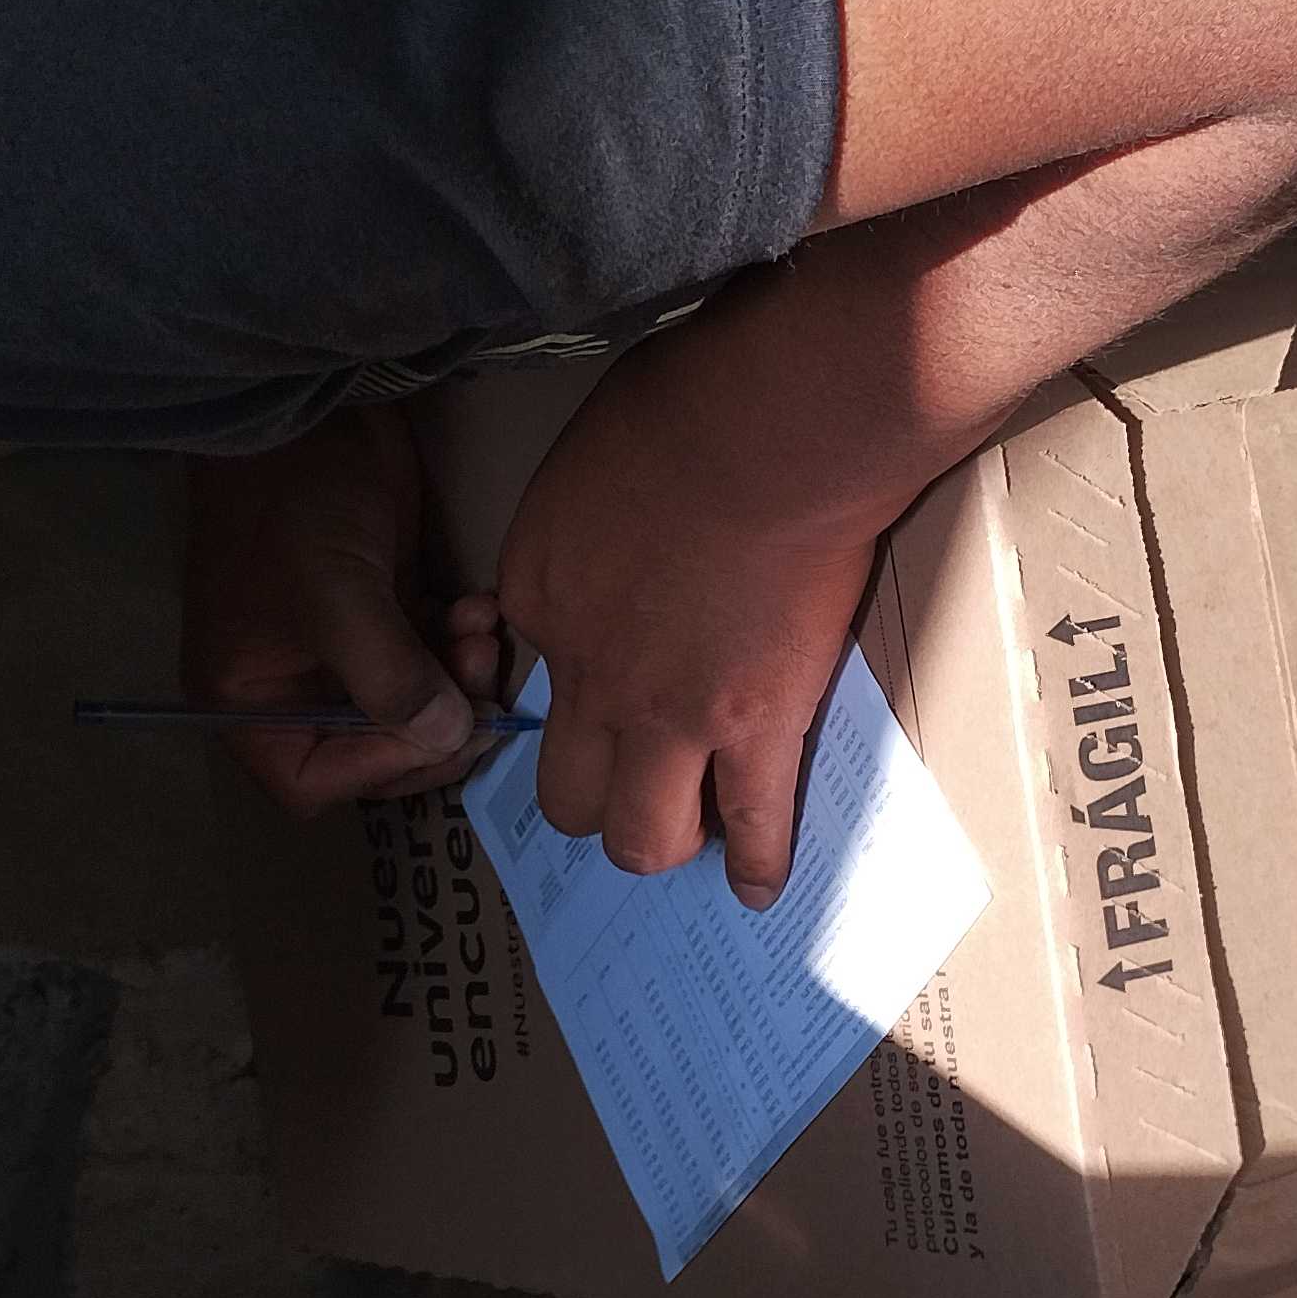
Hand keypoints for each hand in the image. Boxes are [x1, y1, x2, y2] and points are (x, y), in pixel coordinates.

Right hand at [182, 404, 507, 813]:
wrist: (309, 406)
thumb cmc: (294, 503)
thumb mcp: (335, 595)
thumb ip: (390, 678)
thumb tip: (450, 738)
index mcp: (250, 701)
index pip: (313, 781)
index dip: (380, 770)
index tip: (438, 732)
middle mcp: (293, 686)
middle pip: (377, 750)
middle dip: (436, 722)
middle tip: (481, 681)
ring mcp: (342, 649)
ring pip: (416, 702)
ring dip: (459, 678)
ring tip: (481, 631)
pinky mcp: (382, 608)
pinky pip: (430, 653)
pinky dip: (459, 640)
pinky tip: (478, 605)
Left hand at [497, 327, 893, 906]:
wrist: (767, 431)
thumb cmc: (681, 409)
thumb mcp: (585, 462)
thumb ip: (585, 523)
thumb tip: (615, 530)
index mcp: (540, 601)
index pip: (529, 682)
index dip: (570, 685)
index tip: (604, 678)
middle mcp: (592, 680)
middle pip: (564, 793)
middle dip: (593, 801)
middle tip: (631, 786)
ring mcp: (674, 718)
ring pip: (641, 838)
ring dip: (661, 842)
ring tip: (690, 834)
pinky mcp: (757, 730)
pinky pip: (755, 825)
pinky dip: (759, 865)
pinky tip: (760, 888)